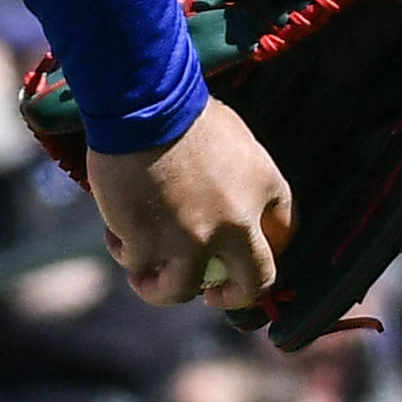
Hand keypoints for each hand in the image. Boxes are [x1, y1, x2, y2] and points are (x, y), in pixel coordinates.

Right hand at [87, 99, 293, 313]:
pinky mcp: (148, 244)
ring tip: (147, 277)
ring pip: (181, 290)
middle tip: (214, 295)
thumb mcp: (239, 142)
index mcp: (265, 189)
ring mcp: (191, 240)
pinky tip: (117, 234)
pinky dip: (125, 252)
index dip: (267, 249)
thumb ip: (245, 181)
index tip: (243, 254)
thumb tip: (239, 209)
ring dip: (163, 288)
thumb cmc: (188, 113)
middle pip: (251, 284)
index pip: (285, 234)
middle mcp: (236, 224)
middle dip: (233, 296)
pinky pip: (137, 264)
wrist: (146, 105)